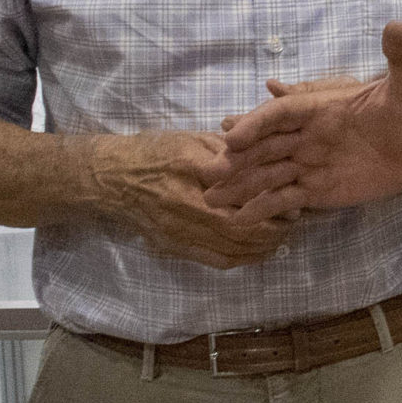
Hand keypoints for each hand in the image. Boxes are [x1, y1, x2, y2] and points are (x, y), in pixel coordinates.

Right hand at [82, 132, 293, 268]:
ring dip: (262, 246)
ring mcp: (179, 234)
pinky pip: (215, 260)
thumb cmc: (153, 153)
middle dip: (273, 228)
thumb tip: (264, 157)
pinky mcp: (174, 247)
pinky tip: (258, 251)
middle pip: (241, 229)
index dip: (271, 201)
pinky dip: (242, 258)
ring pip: (232, 249)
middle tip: (292, 219)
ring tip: (282, 235)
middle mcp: (185, 210)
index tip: (292, 198)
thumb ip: (225, 152)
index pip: (241, 196)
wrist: (109, 179)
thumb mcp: (190, 142)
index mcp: (189, 178)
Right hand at [209, 22, 401, 217]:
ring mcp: (309, 163)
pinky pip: (285, 199)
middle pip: (264, 145)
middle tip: (210, 171)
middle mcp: (306, 135)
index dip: (257, 122)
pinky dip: (264, 208)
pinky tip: (240, 220)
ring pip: (267, 173)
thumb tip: (397, 24)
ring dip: (240, 185)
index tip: (233, 136)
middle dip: (236, 157)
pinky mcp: (317, 189)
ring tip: (211, 199)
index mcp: (320, 107)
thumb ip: (401, 57)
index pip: (281, 113)